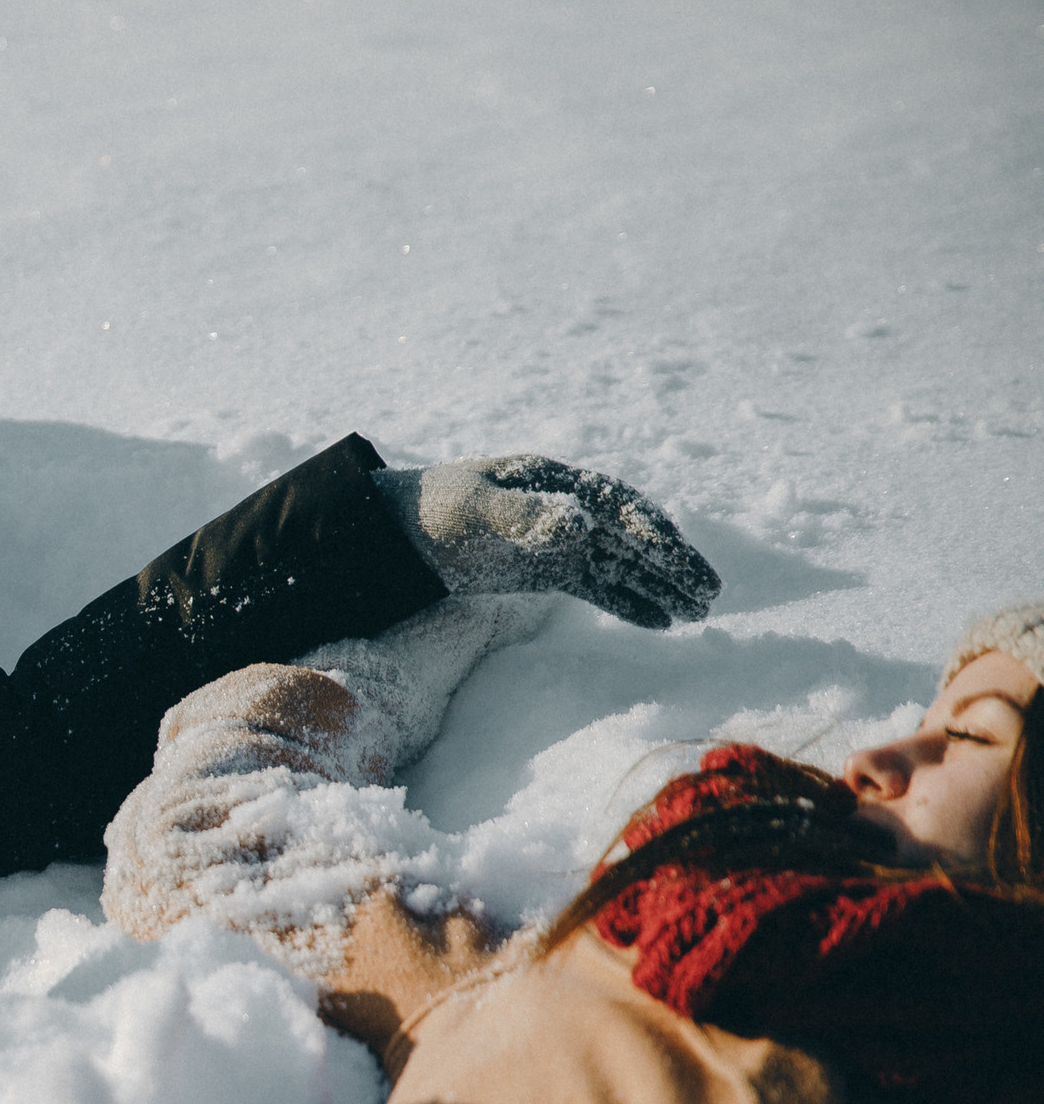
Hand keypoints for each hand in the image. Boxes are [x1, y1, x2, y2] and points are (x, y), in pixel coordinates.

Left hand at [373, 455, 720, 628]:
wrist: (393, 534)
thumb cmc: (431, 512)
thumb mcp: (472, 510)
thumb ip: (524, 516)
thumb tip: (583, 524)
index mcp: (554, 480)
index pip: (616, 504)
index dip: (649, 530)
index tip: (677, 555)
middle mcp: (566, 508)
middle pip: (630, 535)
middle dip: (672, 563)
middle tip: (711, 593)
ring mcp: (560, 540)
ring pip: (621, 564)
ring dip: (660, 586)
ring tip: (699, 614)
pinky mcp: (549, 571)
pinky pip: (598, 586)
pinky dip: (629, 602)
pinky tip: (661, 623)